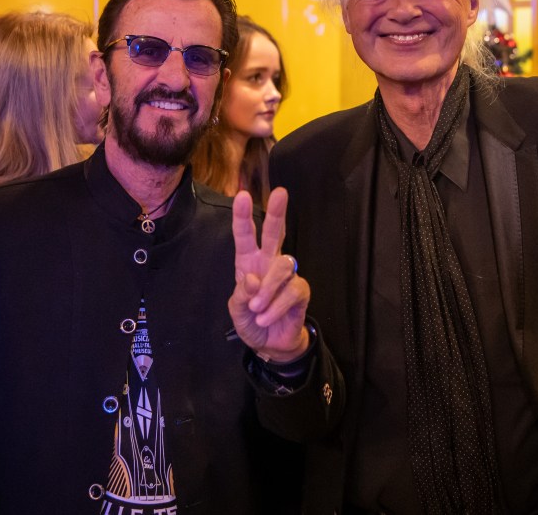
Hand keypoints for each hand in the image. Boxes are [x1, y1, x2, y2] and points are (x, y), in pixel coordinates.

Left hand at [228, 187, 309, 362]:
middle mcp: (269, 263)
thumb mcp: (236, 311)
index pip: (245, 236)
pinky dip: (275, 307)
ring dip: (267, 290)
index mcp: (249, 263)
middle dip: (277, 213)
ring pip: (282, 266)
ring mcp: (287, 276)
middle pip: (275, 233)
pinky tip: (265, 318)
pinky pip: (291, 291)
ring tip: (256, 309)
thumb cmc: (251, 321)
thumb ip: (241, 295)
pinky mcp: (301, 290)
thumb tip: (252, 279)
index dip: (242, 217)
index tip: (241, 196)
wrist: (270, 344)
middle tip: (280, 193)